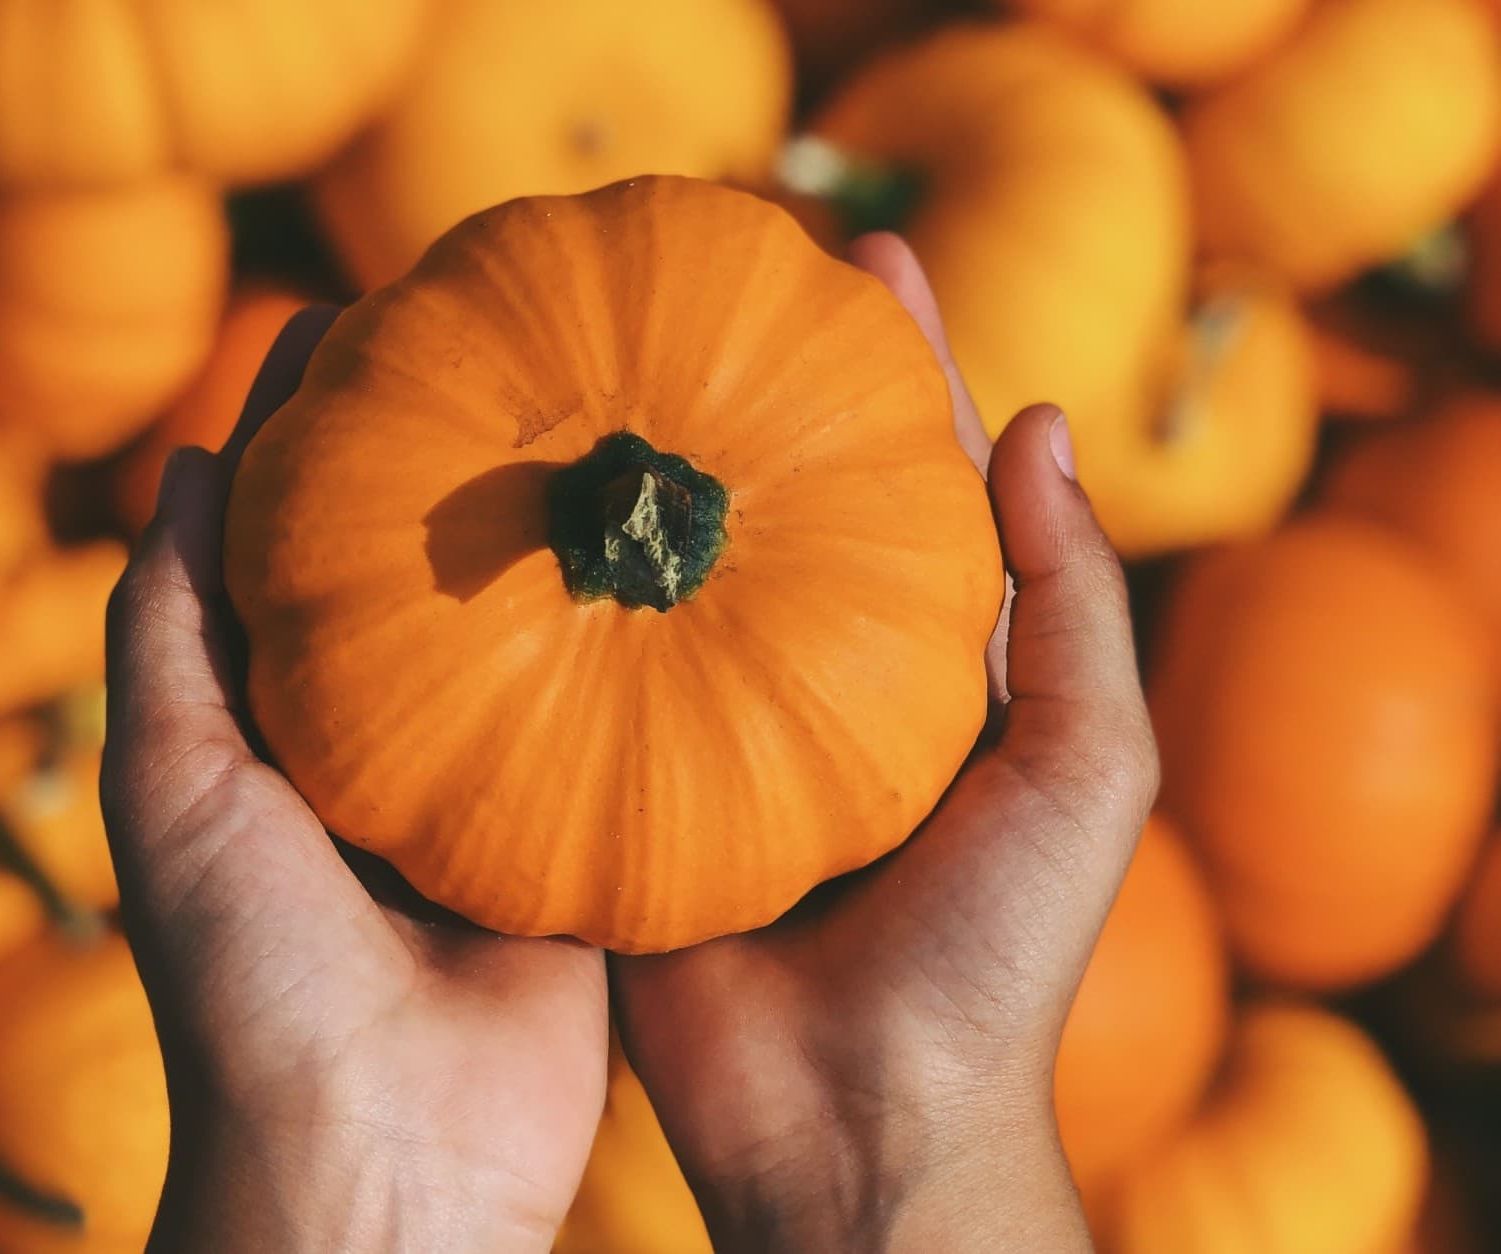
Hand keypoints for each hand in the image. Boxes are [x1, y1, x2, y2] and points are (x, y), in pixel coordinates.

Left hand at [101, 309, 607, 1253]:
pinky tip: (681, 551)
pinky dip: (642, 646)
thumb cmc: (249, 986)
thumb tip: (188, 464)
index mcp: (285, 730)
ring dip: (559, 539)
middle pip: (427, 571)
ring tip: (609, 410)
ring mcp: (495, 793)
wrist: (385, 1157)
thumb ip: (167, 633)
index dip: (320, 431)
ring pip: (532, 637)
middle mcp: (392, 748)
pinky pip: (618, 726)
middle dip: (460, 461)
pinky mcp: (585, 843)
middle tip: (511, 338)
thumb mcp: (174, 791)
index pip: (302, 544)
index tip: (366, 318)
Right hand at [610, 235, 1158, 1253]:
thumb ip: (1075, 602)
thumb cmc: (994, 954)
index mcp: (930, 668)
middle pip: (784, 499)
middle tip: (711, 269)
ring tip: (606, 347)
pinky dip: (569, 587)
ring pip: (680, 568)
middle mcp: (814, 680)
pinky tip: (531, 497)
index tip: (860, 256)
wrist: (857, 1120)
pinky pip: (594, 669)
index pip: (915, 481)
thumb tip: (1041, 424)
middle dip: (757, 384)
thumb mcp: (1084, 770)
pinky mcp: (628, 786)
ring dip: (651, 465)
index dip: (898, 366)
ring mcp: (715, 728)